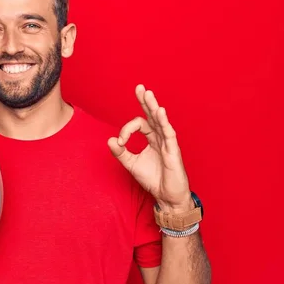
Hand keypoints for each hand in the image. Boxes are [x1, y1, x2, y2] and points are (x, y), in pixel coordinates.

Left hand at [107, 84, 191, 212]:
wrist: (167, 196)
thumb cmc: (152, 179)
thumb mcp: (131, 164)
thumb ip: (120, 152)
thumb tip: (110, 140)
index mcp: (151, 138)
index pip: (139, 124)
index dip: (126, 129)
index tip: (120, 141)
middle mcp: (160, 137)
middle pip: (152, 115)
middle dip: (146, 101)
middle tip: (139, 87)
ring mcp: (168, 143)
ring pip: (160, 121)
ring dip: (153, 107)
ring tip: (148, 94)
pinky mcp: (173, 151)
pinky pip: (168, 134)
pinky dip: (163, 122)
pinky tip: (159, 112)